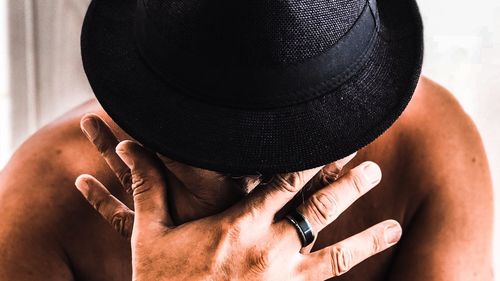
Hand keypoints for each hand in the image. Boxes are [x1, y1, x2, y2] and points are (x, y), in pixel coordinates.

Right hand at [76, 129, 401, 280]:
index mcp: (239, 224)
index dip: (311, 156)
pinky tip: (365, 277)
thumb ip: (149, 188)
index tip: (332, 139)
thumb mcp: (150, 234)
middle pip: (320, 208)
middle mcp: (269, 250)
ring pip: (338, 257)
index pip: (284, 179)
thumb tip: (129, 148)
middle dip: (350, 184)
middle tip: (373, 167)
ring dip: (368, 239)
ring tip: (395, 228)